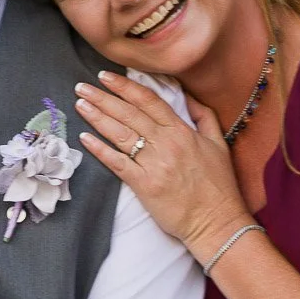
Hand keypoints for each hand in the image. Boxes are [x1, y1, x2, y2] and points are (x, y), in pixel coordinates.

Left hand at [74, 73, 251, 263]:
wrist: (216, 222)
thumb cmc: (219, 186)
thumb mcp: (219, 144)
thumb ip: (203, 116)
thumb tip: (188, 96)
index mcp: (182, 131)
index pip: (148, 100)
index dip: (125, 86)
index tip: (106, 77)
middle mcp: (166, 143)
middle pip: (129, 114)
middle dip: (103, 98)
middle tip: (82, 87)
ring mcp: (154, 164)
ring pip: (120, 134)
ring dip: (97, 117)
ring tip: (80, 105)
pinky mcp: (144, 185)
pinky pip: (117, 163)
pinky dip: (99, 150)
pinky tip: (84, 138)